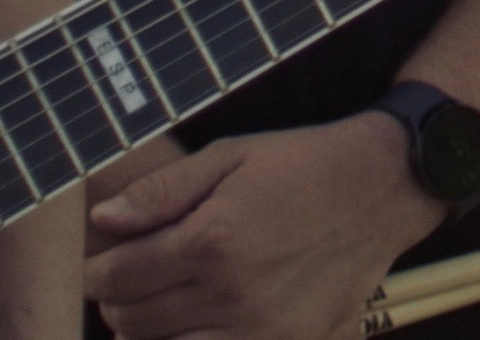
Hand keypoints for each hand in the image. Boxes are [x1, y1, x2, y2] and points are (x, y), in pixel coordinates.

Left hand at [82, 115, 440, 339]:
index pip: (118, 278)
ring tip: (157, 308)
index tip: (101, 266)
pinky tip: (193, 328)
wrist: (382, 187)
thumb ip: (161, 192)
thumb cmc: (301, 166)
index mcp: (211, 241)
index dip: (97, 273)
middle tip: (127, 284)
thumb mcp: (229, 157)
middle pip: (133, 322)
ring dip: (149, 333)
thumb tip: (102, 220)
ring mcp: (262, 330)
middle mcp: (232, 294)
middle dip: (117, 303)